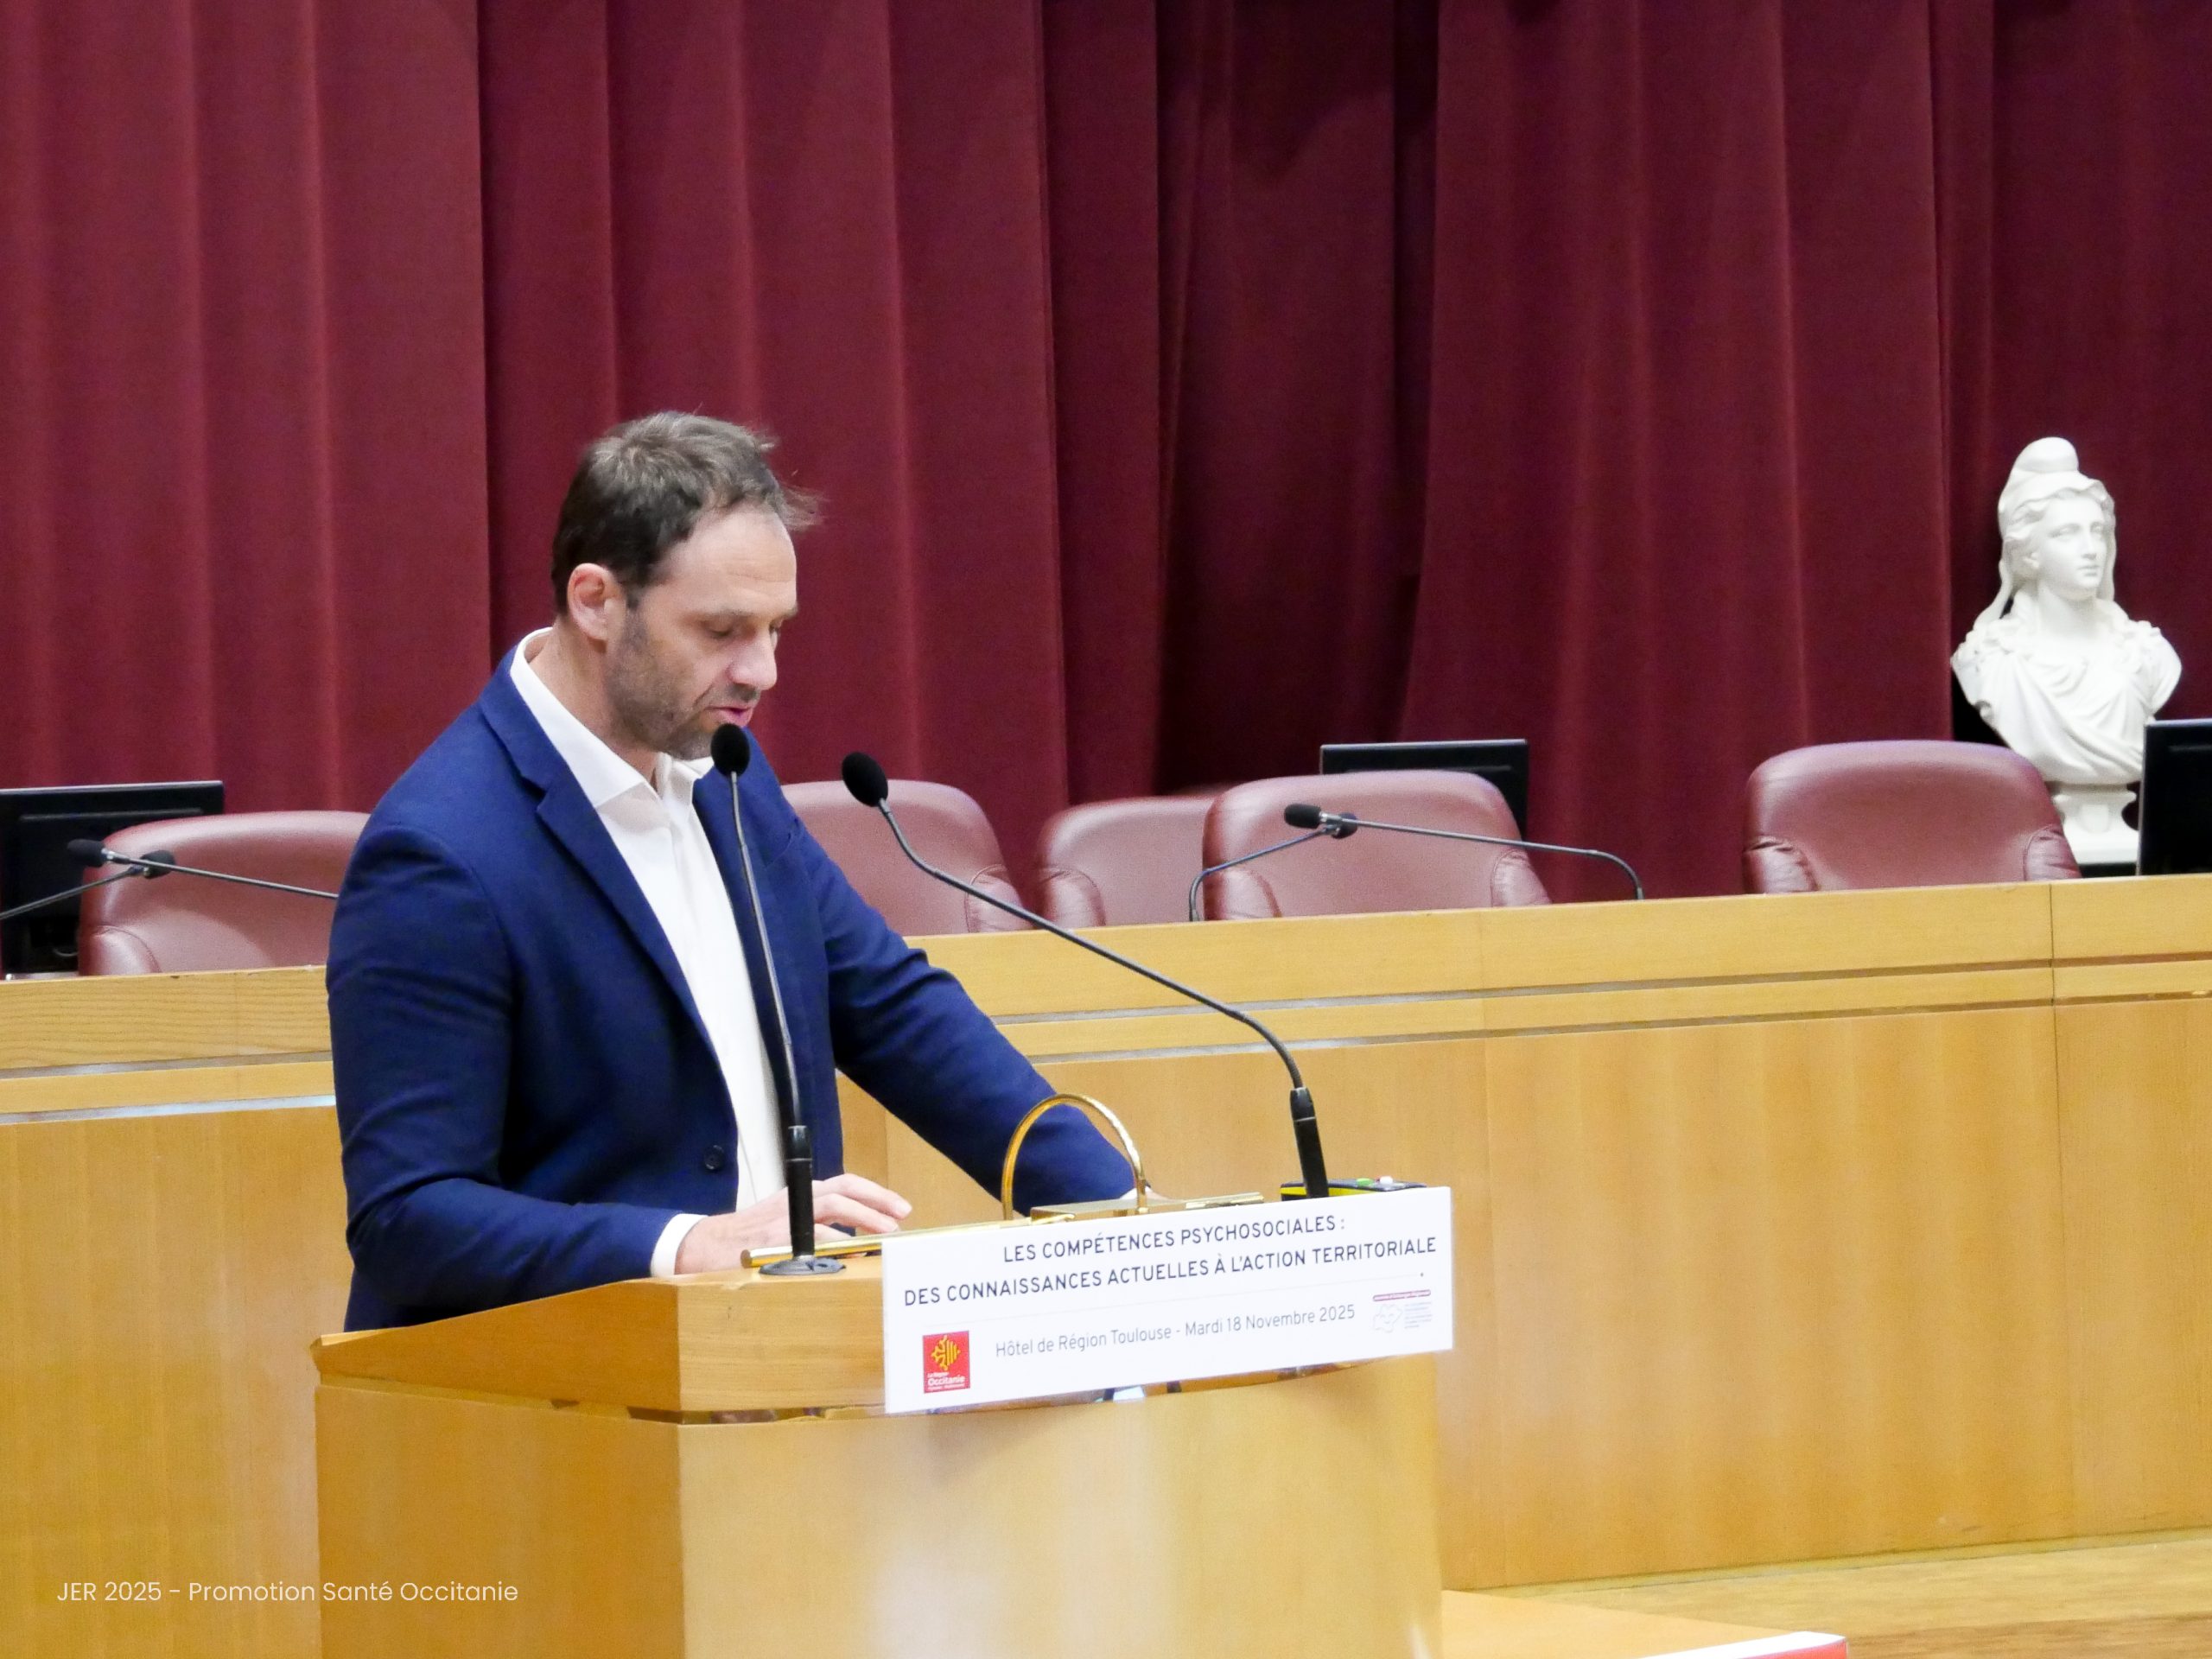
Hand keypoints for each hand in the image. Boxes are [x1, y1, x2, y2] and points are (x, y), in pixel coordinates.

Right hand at [673, 1174, 911, 1273]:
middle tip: (903, 1219)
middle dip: (877, 1202)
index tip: (900, 1207)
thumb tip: (857, 1243)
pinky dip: (835, 1245)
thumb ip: (815, 1225)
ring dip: (864, 1221)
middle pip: (845, 1191)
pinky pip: (812, 1239)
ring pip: (834, 1209)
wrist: (701, 1246)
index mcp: (799, 1195)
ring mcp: (785, 1218)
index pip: (845, 1185)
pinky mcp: (774, 1239)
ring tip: (887, 1237)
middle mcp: (795, 1200)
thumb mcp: (782, 1221)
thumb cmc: (747, 1238)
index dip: (875, 1194)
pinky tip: (853, 1256)